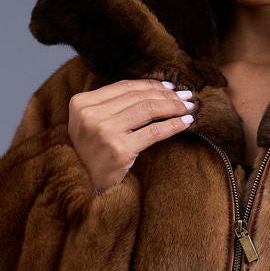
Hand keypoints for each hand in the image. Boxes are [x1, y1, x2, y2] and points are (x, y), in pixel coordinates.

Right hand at [68, 79, 197, 194]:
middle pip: (138, 97)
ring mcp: (104, 131)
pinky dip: (173, 125)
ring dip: (173, 107)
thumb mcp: (91, 122)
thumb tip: (153, 89)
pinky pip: (154, 132)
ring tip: (188, 108)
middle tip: (186, 96)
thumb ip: (111, 105)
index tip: (170, 87)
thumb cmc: (92, 153)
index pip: (124, 86)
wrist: (83, 186)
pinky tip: (185, 122)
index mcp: (81, 103)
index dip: (151, 84)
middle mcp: (91, 115)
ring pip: (148, 109)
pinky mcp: (119, 150)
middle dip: (166, 95)